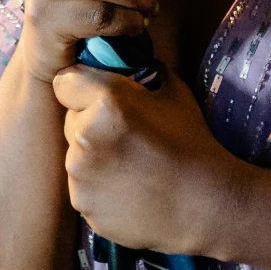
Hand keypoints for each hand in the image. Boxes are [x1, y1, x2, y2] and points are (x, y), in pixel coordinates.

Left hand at [53, 62, 241, 257]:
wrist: (204, 205)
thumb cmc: (191, 144)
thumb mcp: (172, 92)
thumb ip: (140, 75)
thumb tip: (123, 64)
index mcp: (107, 102)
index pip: (66, 82)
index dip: (82, 88)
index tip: (97, 98)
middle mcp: (85, 136)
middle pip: (70, 119)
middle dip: (88, 123)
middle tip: (122, 136)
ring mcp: (80, 176)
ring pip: (74, 155)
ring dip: (92, 157)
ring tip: (129, 167)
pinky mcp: (83, 205)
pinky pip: (82, 186)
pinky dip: (98, 187)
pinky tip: (128, 190)